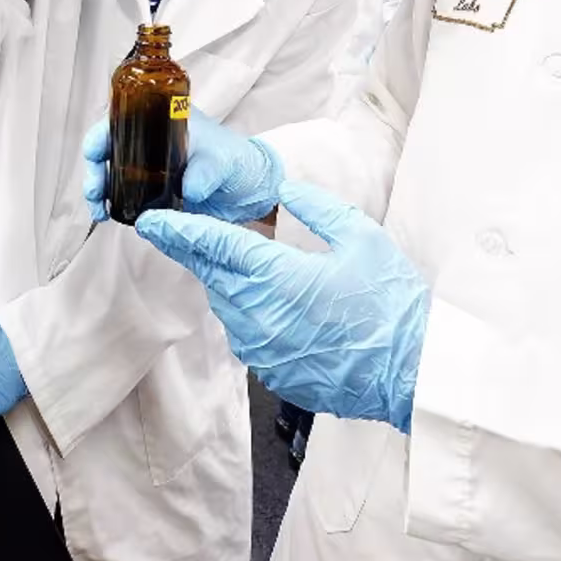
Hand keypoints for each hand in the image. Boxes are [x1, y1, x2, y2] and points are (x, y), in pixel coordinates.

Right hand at [81, 112, 281, 223]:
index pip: (121, 120)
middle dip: (93, 169)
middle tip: (95, 191)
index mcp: (162, 121)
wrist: (249, 189)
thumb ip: (207, 171)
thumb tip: (189, 189)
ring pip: (110, 175)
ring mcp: (148, 170)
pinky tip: (110, 217)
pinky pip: (124, 197)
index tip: (95, 152)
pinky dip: (113, 206)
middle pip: (107, 149)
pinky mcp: (151, 194)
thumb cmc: (236, 160)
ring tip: (99, 211)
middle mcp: (149, 143)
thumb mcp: (223, 159)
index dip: (101, 134)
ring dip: (99, 191)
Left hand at [135, 180, 429, 432]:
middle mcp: (258, 314)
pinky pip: (247, 334)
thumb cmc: (391, 303)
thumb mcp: (360, 236)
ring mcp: (261, 348)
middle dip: (199, 251)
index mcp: (276, 275)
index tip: (150, 221)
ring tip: (255, 267)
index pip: (211, 245)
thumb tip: (283, 189)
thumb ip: (315, 207)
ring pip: (227, 305)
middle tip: (187, 230)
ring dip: (231, 283)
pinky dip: (253, 315)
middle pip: (212, 274)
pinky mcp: (270, 372)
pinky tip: (282, 307)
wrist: (411, 371)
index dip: (177, 230)